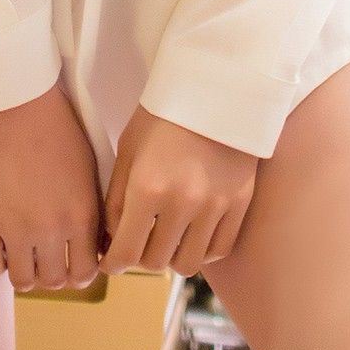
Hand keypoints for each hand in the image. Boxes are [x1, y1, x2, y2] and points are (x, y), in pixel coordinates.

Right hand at [0, 78, 103, 292]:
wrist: (12, 97)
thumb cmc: (55, 123)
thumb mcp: (88, 166)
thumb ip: (92, 208)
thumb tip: (96, 241)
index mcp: (81, 214)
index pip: (86, 272)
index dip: (81, 270)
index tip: (73, 260)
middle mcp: (51, 228)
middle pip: (55, 281)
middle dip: (54, 272)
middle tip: (47, 255)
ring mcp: (14, 228)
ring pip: (23, 281)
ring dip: (25, 270)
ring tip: (23, 251)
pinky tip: (0, 242)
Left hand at [96, 103, 257, 278]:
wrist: (215, 86)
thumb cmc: (164, 113)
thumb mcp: (128, 149)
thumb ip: (116, 198)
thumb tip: (111, 240)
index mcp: (148, 187)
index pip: (125, 252)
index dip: (112, 263)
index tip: (110, 261)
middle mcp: (182, 203)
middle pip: (155, 261)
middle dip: (139, 256)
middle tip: (137, 241)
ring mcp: (215, 205)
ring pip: (187, 264)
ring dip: (171, 256)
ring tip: (166, 236)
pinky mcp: (239, 203)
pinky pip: (217, 250)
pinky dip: (201, 250)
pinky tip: (192, 233)